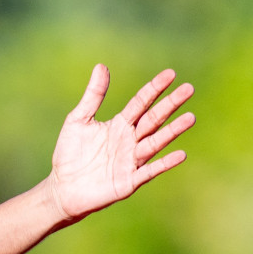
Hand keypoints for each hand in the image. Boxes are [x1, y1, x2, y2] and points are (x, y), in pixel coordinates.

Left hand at [46, 64, 193, 222]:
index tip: (171, 74)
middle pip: (153, 119)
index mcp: (120, 125)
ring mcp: (131, 161)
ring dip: (172, 131)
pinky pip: (149, 171)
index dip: (154, 89)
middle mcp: (130, 141)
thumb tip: (101, 66)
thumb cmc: (70, 153)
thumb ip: (92, 96)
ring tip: (190, 117)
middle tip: (189, 89)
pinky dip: (164, 164)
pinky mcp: (128, 181)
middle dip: (170, 105)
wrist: (62, 187)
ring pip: (155, 143)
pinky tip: (180, 154)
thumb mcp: (78, 120)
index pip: (141, 103)